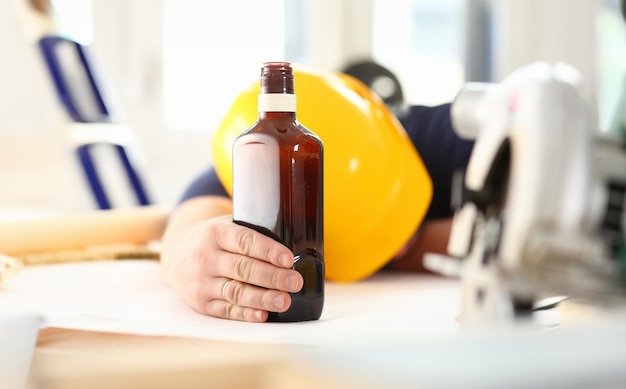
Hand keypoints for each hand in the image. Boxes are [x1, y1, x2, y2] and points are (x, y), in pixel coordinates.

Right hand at [161, 214, 303, 321]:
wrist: (176, 254)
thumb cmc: (213, 239)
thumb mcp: (226, 225)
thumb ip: (251, 232)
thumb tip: (292, 239)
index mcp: (216, 233)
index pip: (245, 241)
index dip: (268, 251)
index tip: (288, 259)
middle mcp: (206, 257)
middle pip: (243, 269)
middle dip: (272, 277)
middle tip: (295, 282)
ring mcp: (201, 282)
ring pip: (236, 292)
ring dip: (263, 298)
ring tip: (285, 301)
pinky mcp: (200, 303)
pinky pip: (226, 310)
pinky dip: (246, 313)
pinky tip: (263, 314)